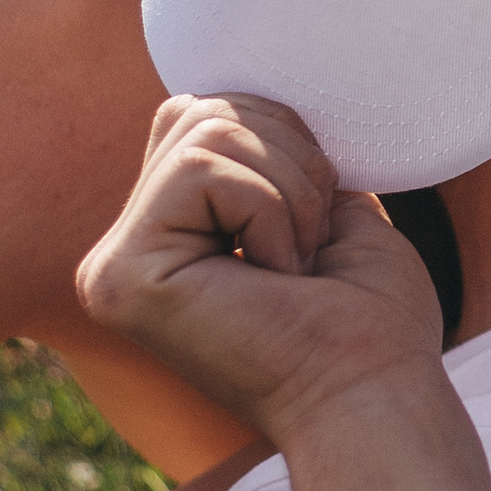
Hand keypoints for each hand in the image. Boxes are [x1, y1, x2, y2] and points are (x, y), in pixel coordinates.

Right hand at [74, 92, 441, 451]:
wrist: (377, 395)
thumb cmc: (367, 320)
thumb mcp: (321, 211)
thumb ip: (267, 157)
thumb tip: (244, 95)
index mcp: (165, 240)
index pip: (204, 115)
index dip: (284, 142)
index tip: (315, 228)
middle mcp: (124, 254)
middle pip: (199, 110)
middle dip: (288, 159)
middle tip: (309, 248)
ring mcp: (114, 268)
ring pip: (205, 131)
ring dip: (288, 192)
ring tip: (295, 267)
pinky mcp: (122, 276)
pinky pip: (202, 169)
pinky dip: (269, 211)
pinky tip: (277, 277)